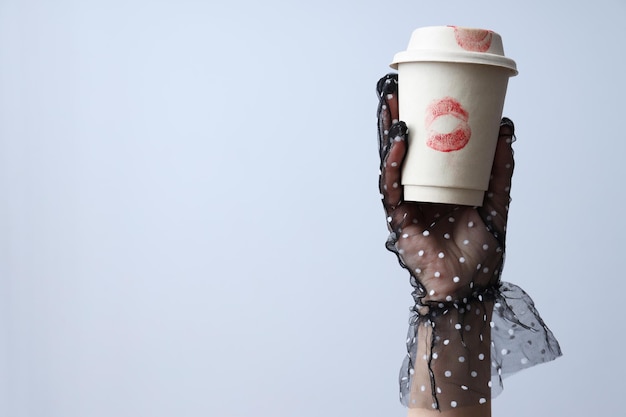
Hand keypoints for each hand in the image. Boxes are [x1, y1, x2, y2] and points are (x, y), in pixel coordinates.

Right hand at [377, 73, 515, 308]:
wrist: (471, 287)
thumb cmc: (482, 252)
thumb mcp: (496, 201)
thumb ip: (499, 168)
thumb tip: (505, 128)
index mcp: (439, 187)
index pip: (424, 150)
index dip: (419, 123)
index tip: (420, 94)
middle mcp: (419, 192)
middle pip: (403, 151)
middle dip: (397, 120)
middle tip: (396, 90)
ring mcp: (407, 205)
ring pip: (391, 163)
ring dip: (388, 133)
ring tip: (390, 105)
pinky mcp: (398, 219)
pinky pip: (391, 187)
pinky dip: (392, 163)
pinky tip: (397, 141)